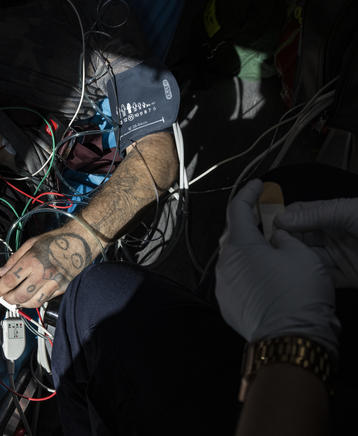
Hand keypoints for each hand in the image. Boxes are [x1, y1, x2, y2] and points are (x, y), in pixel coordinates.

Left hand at [0, 227, 93, 308]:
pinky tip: (31, 298)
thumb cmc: (57, 239)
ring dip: (21, 304)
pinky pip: (46, 300)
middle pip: (19, 296)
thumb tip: (2, 272)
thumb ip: (14, 259)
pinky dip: (36, 301)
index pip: (9, 281)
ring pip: (33, 303)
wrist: (81, 240)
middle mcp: (42, 274)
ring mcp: (54, 283)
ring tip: (16, 300)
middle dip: (8, 299)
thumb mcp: (31, 243)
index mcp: (32, 261)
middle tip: (4, 297)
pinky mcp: (63, 288)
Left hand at [215, 179, 339, 353]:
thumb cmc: (298, 293)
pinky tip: (264, 276)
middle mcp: (224, 263)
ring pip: (234, 259)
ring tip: (268, 249)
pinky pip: (236, 281)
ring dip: (248, 251)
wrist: (289, 339)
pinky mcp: (227, 305)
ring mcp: (223, 286)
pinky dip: (247, 273)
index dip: (248, 194)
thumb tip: (276, 237)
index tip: (257, 185)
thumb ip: (284, 238)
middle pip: (233, 235)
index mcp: (239, 245)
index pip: (237, 209)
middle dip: (248, 223)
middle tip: (265, 216)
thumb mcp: (301, 254)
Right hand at [275, 198, 357, 288]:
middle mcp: (335, 235)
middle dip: (285, 242)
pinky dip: (314, 279)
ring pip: (309, 259)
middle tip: (270, 247)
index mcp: (334, 215)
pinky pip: (325, 278)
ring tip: (282, 263)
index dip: (283, 219)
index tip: (267, 226)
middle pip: (300, 238)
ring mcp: (340, 256)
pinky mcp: (348, 276)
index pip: (300, 214)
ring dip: (296, 261)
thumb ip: (316, 214)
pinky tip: (302, 278)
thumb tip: (284, 217)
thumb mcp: (348, 212)